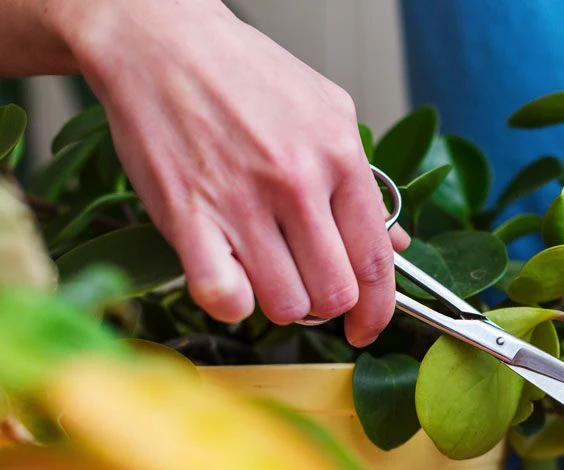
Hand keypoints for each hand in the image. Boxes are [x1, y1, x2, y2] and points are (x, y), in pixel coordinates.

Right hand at [65, 0, 408, 344]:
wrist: (159, 40)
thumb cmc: (243, 75)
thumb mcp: (327, 112)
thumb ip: (364, 184)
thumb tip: (395, 245)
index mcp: (339, 156)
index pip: (376, 261)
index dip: (378, 309)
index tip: (367, 327)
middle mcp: (296, 182)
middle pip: (334, 293)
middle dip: (327, 306)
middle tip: (310, 288)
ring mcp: (241, 202)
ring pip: (286, 304)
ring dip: (280, 304)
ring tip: (267, 273)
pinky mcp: (188, 216)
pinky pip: (224, 298)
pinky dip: (232, 304)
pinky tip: (230, 278)